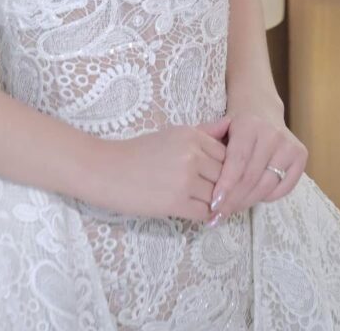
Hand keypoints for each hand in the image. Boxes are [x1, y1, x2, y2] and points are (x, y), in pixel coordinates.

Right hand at [93, 116, 231, 220]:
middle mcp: (192, 155)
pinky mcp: (177, 202)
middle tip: (217, 194)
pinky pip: (205, 212)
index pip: (226, 155)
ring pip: (217, 196)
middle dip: (222, 187)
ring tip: (204, 202)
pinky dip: (204, 215)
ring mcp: (185, 179)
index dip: (225, 168)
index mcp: (191, 135)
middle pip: (225, 176)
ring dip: (214, 202)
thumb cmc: (140, 152)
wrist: (109, 171)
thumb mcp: (172, 135)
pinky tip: (194, 210)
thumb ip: (204, 132)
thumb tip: (231, 125)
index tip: (217, 176)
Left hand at [199, 109, 307, 223]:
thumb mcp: (219, 127)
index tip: (214, 203)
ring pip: (266, 185)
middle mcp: (272, 134)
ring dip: (247, 202)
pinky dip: (266, 197)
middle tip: (219, 214)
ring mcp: (288, 145)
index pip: (237, 162)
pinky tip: (252, 199)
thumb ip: (206, 143)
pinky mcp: (301, 156)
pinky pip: (283, 188)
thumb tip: (196, 168)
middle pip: (251, 177)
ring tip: (232, 211)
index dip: (226, 185)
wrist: (261, 108)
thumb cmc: (236, 124)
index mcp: (249, 125)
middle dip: (234, 199)